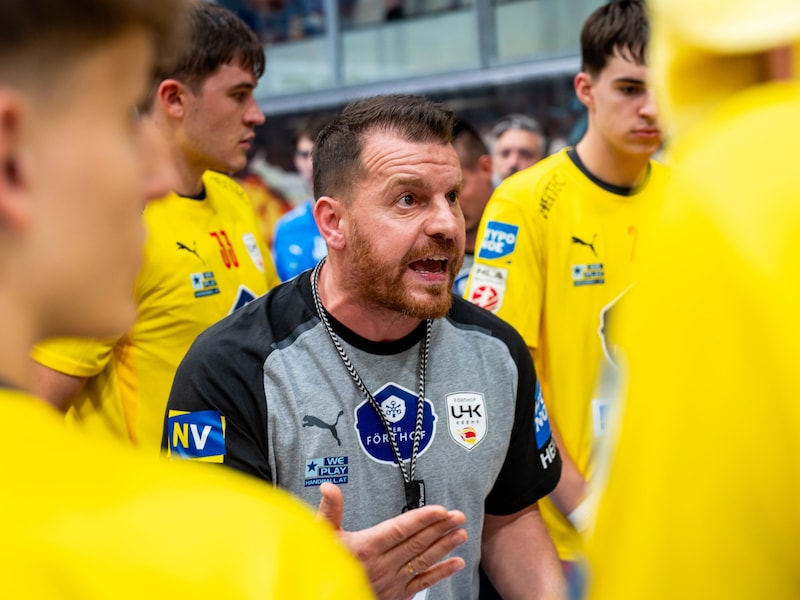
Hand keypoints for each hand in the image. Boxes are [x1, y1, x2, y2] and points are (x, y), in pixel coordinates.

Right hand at [317, 482, 466, 599]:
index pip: (400, 529)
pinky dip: (441, 573)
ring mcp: (392, 581)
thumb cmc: (323, 567)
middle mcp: (382, 565)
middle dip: (439, 528)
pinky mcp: (397, 595)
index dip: (422, 519)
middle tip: (458, 516)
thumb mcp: (322, 537)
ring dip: (444, 547)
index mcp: (366, 547)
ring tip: (461, 534)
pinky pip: (423, 582)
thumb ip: (329, 511)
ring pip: (423, 561)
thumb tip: (329, 488)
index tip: (440, 510)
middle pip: (417, 543)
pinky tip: (456, 563)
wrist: (323, 596)